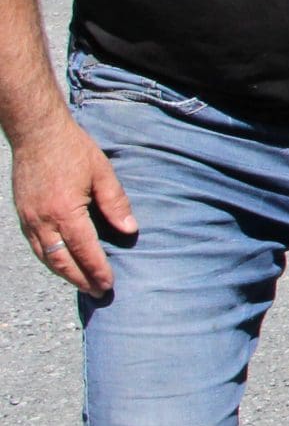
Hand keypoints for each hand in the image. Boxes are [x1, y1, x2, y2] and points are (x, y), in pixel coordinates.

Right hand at [14, 113, 129, 296]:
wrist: (36, 133)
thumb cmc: (72, 150)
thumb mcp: (102, 173)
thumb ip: (116, 203)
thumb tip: (130, 230)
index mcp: (65, 212)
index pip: (84, 251)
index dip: (97, 270)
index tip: (109, 285)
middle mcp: (43, 220)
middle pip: (61, 261)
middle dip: (81, 280)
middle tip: (98, 293)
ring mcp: (28, 219)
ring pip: (45, 257)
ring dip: (64, 274)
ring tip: (82, 284)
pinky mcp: (22, 214)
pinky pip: (36, 246)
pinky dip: (49, 260)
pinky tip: (61, 263)